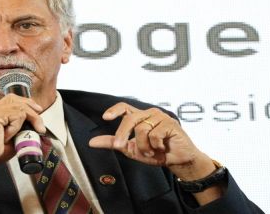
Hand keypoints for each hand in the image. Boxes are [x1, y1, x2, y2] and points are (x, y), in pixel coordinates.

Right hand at [0, 94, 45, 194]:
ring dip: (31, 118)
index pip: (10, 100)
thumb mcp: (11, 138)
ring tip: (36, 130)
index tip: (36, 112)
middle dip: (31, 106)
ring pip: (19, 106)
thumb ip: (20, 129)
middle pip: (14, 98)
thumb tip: (35, 128)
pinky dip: (18, 126)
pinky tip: (12, 135)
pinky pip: (16, 115)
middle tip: (40, 120)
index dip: (25, 104)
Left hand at [88, 102, 215, 179]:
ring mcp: (160, 117)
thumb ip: (112, 143)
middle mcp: (148, 114)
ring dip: (144, 145)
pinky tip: (162, 148)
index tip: (105, 117)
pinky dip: (155, 145)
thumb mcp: (130, 149)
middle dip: (122, 133)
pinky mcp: (170, 123)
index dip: (114, 110)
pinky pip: (155, 134)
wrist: (177, 161)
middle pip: (130, 118)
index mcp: (139, 118)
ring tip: (151, 151)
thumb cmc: (155, 153)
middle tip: (119, 146)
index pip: (124, 107)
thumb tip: (92, 142)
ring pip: (142, 129)